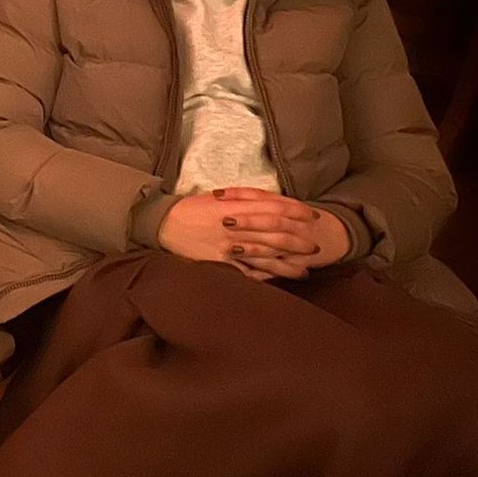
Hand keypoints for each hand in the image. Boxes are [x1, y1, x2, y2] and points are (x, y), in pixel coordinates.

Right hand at [158, 188, 328, 281]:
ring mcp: (227, 248)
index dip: (294, 211)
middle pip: (273, 233)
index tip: (311, 215)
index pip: (271, 208)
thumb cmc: (190, 209)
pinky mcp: (220, 264)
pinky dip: (264, 276)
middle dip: (297, 239)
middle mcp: (233, 228)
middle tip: (315, 244)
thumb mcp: (215, 197)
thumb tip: (269, 201)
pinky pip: (246, 272)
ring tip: (306, 268)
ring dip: (287, 262)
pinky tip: (279, 279)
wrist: (162, 225)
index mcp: (232, 207)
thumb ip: (241, 199)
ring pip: (264, 255)